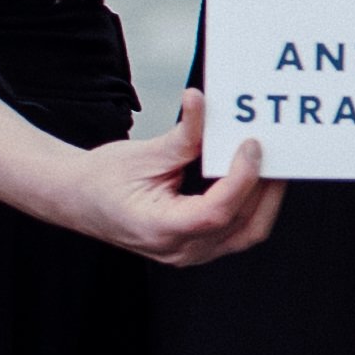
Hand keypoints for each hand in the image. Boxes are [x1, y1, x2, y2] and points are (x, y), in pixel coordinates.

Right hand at [43, 93, 281, 266]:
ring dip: (265, 196)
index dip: (241, 179)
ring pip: (247, 232)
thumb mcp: (143, 153)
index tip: (251, 144)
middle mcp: (180, 250)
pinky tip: (254, 174)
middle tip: (274, 149)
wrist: (79, 200)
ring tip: (269, 160)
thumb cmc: (102, 180)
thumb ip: (182, 134)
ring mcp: (192, 253)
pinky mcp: (199, 245)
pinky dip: (251, 202)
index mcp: (159, 229)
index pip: (216, 212)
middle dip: (265, 187)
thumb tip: (202, 101)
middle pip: (243, 226)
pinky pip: (238, 229)